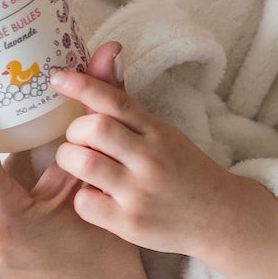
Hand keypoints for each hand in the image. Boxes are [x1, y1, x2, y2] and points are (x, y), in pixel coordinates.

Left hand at [51, 62, 241, 260]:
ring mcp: (140, 192)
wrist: (220, 217)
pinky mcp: (130, 224)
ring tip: (81, 165)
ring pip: (84, 163)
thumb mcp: (163, 135)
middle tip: (80, 141)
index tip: (57, 78)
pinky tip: (95, 195)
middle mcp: (150, 159)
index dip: (83, 85)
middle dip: (75, 132)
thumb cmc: (183, 171)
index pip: (116, 100)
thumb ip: (128, 108)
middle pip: (95, 129)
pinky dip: (82, 196)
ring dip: (71, 160)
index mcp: (157, 132)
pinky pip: (85, 202)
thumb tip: (106, 54)